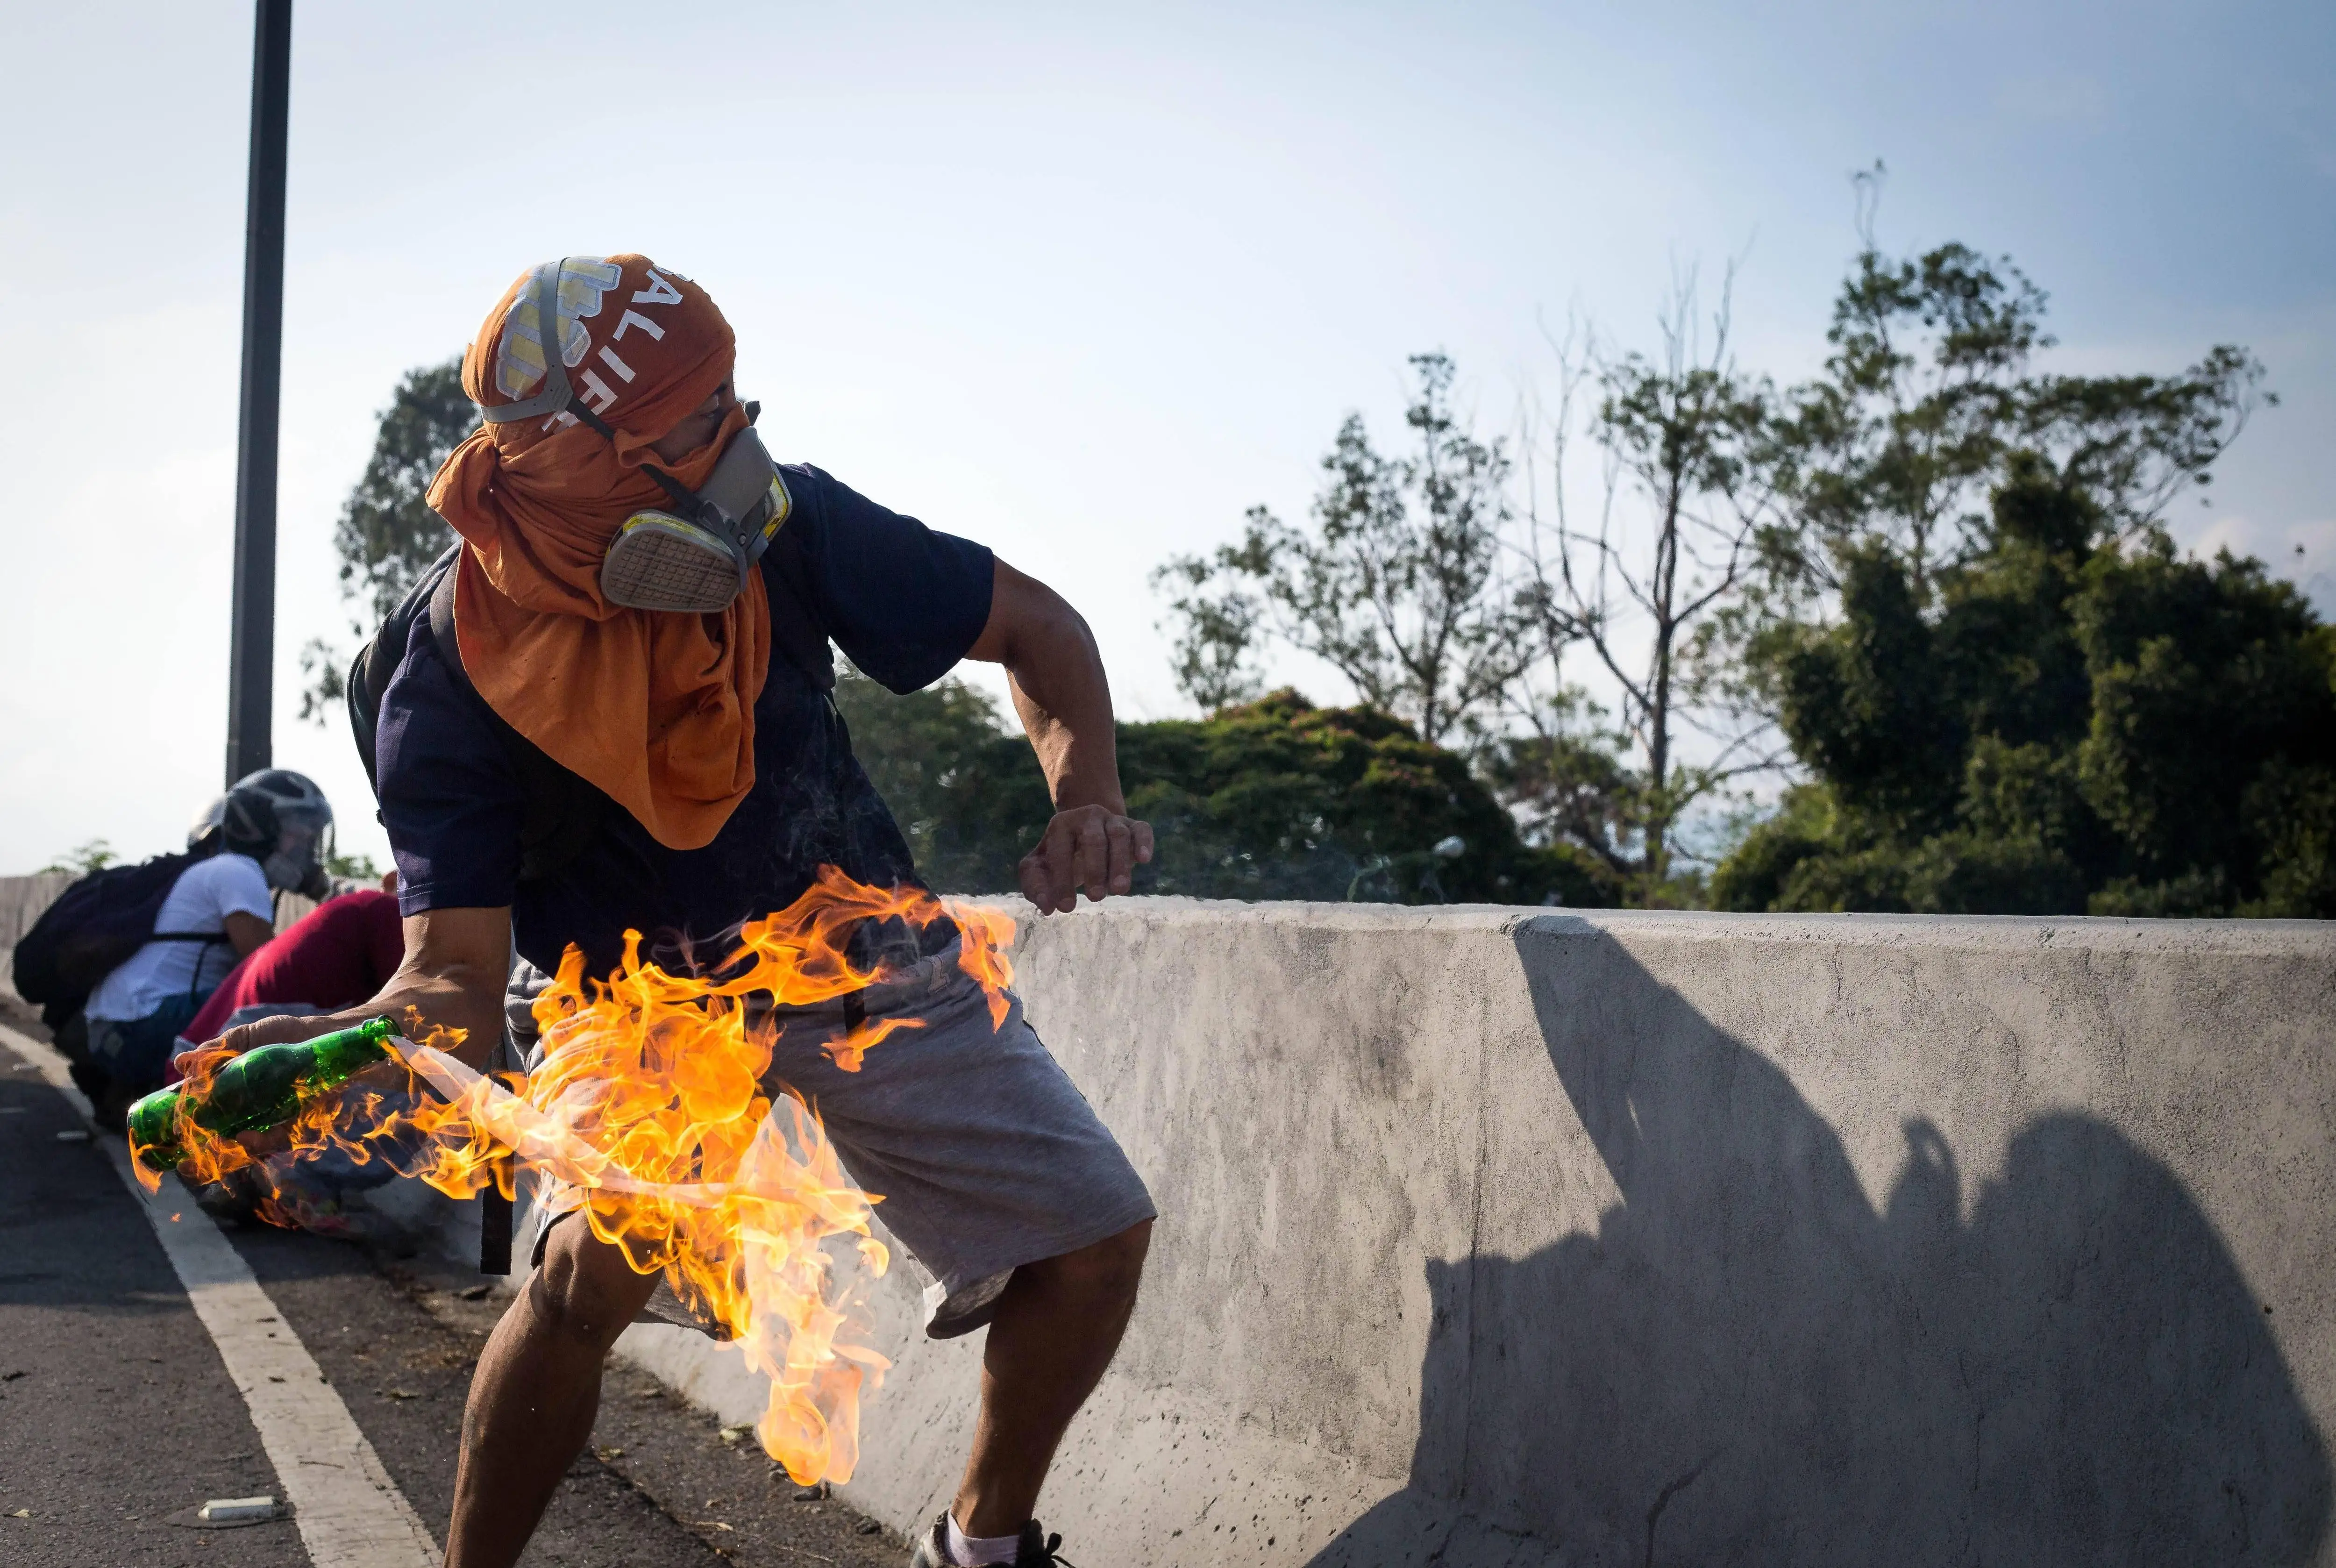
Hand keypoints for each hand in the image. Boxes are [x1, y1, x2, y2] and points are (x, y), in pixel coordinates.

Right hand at [181, 1012, 377, 1163]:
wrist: (322, 1035)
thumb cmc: (282, 1034)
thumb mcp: (244, 1038)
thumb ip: (216, 1052)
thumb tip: (181, 1063)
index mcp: (231, 1093)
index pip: (203, 1118)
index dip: (186, 1135)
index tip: (169, 1148)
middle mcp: (249, 1111)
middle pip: (222, 1141)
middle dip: (204, 1159)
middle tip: (186, 1166)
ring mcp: (271, 1118)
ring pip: (249, 1146)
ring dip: (237, 1150)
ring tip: (232, 1141)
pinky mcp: (296, 1122)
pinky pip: (279, 1140)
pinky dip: (264, 1142)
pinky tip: (252, 1137)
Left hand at [1017, 804, 1153, 914]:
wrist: (1085, 832)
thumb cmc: (1059, 857)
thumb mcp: (1039, 868)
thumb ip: (1036, 886)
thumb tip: (1046, 907)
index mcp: (1061, 825)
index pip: (1061, 851)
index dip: (1061, 880)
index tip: (1065, 908)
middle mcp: (1088, 817)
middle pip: (1093, 840)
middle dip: (1094, 869)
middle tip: (1095, 898)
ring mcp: (1113, 820)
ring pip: (1119, 836)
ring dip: (1119, 863)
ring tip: (1118, 890)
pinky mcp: (1134, 827)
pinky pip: (1142, 830)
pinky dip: (1144, 843)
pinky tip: (1143, 860)